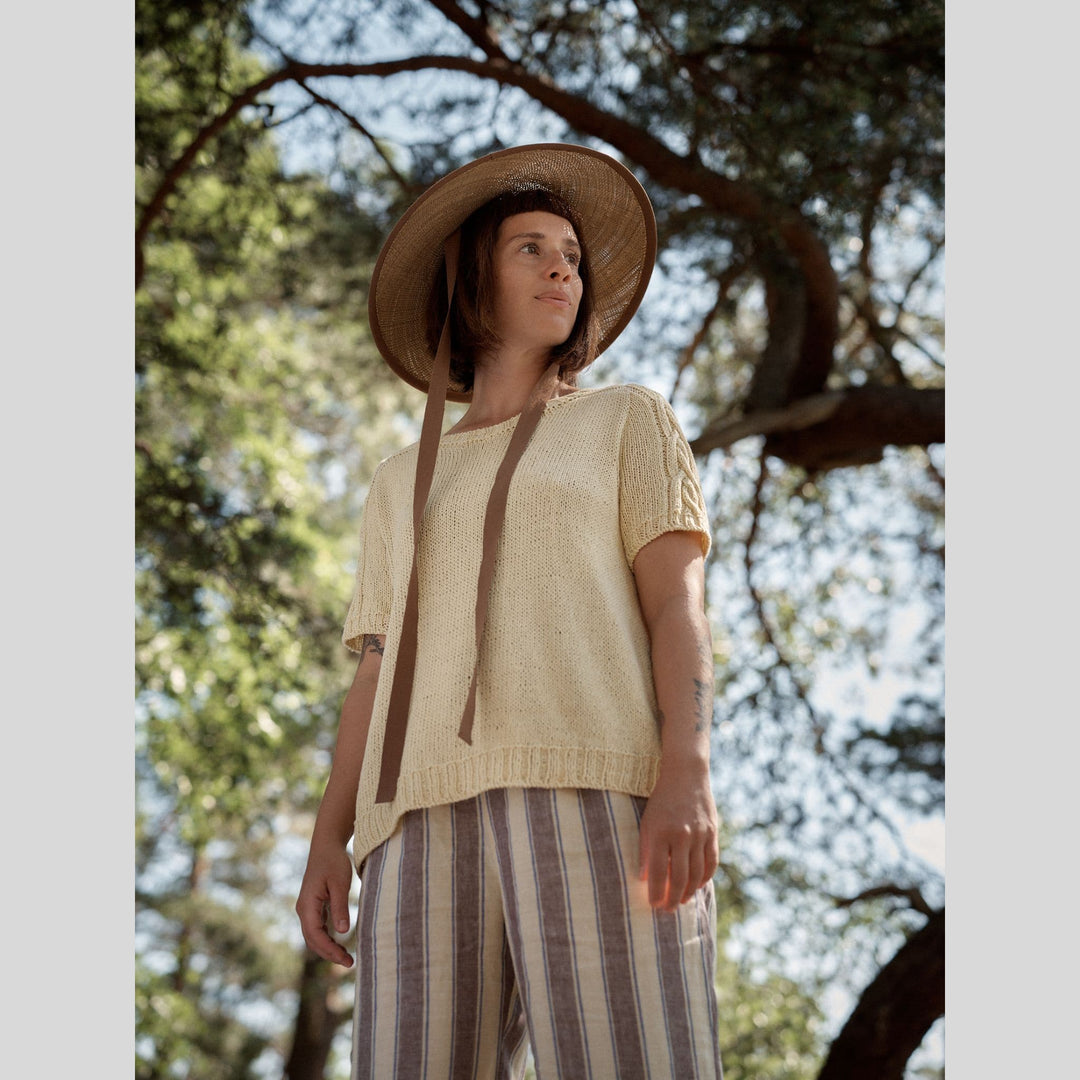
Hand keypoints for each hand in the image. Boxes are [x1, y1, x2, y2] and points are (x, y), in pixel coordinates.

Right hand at [295, 841, 354, 966]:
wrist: (326, 845)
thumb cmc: (334, 862)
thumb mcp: (340, 883)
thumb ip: (340, 907)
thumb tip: (342, 932)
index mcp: (307, 905)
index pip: (315, 936)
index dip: (329, 950)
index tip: (345, 959)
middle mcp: (303, 909)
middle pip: (313, 940)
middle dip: (329, 954)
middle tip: (350, 963)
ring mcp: (307, 908)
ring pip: (314, 936)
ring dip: (328, 948)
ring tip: (346, 957)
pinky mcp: (313, 906)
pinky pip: (317, 928)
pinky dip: (327, 938)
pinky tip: (340, 942)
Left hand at [638, 766, 718, 911]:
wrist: (686, 776)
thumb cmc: (661, 801)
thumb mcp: (647, 822)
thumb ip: (645, 850)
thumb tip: (644, 879)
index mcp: (661, 832)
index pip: (658, 871)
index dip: (656, 892)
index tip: (653, 905)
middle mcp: (681, 835)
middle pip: (679, 877)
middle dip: (672, 898)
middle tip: (667, 910)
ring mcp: (699, 834)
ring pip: (697, 873)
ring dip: (689, 892)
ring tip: (680, 901)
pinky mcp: (712, 833)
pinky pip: (711, 862)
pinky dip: (704, 878)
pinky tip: (696, 886)